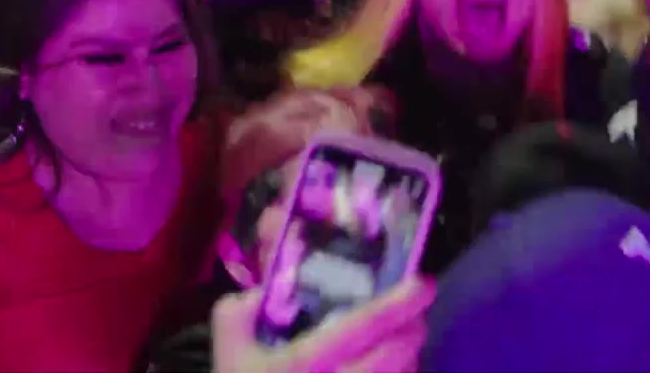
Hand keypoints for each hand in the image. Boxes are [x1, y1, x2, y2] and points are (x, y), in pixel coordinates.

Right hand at [212, 277, 433, 372]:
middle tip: (415, 314)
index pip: (363, 327)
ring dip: (411, 360)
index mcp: (304, 363)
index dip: (398, 303)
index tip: (421, 284)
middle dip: (413, 330)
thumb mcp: (228, 353)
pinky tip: (396, 372)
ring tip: (406, 345)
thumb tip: (261, 290)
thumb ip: (239, 314)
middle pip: (396, 356)